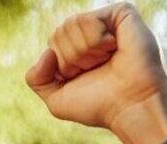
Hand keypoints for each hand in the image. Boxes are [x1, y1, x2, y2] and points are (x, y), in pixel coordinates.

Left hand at [25, 2, 166, 130]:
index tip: (85, 77)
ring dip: (85, 51)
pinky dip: (96, 40)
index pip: (53, 44)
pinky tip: (113, 48)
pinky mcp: (121, 13)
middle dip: (73, 57)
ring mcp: (107, 22)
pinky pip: (88, 19)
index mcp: (78, 50)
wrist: (129, 106)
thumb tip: (47, 52)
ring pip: (71, 24)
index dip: (63, 66)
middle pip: (59, 32)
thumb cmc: (99, 105)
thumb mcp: (57, 100)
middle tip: (97, 68)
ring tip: (106, 59)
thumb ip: (36, 79)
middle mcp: (92, 34)